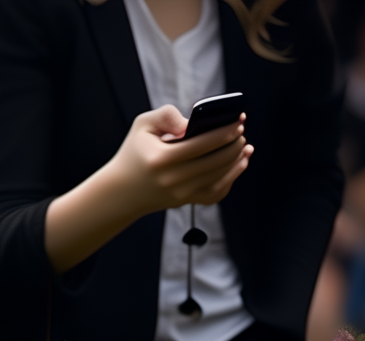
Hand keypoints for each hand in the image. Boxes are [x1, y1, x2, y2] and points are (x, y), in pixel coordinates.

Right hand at [44, 105, 253, 272]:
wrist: (120, 191)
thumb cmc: (134, 154)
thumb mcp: (142, 126)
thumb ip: (166, 114)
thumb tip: (190, 123)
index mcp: (162, 158)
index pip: (204, 143)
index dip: (227, 131)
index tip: (239, 120)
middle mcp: (173, 179)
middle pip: (217, 160)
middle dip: (235, 144)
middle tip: (241, 132)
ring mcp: (180, 194)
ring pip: (221, 177)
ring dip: (237, 160)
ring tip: (244, 147)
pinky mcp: (185, 202)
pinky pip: (216, 194)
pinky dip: (230, 179)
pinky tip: (237, 166)